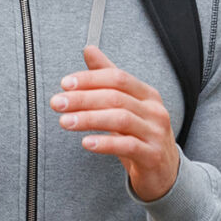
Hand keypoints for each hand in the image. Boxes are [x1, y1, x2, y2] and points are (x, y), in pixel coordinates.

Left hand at [51, 45, 180, 201]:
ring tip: (65, 121)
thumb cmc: (140, 134)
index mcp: (147, 94)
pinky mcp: (152, 155)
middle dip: (83, 99)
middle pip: (116, 97)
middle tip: (57, 103)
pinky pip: (127, 146)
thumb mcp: (126, 104)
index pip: (117, 78)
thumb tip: (89, 50)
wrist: (164, 171)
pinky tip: (85, 142)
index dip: (90, 79)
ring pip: (120, 120)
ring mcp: (155, 133)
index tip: (65, 84)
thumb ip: (107, 77)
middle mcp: (154, 110)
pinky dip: (104, 143)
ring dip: (88, 119)